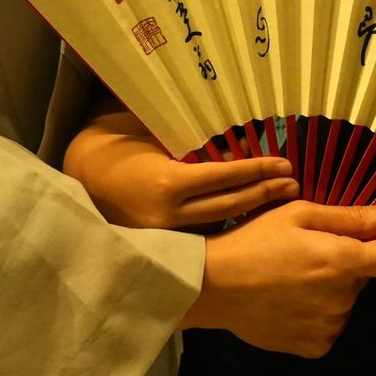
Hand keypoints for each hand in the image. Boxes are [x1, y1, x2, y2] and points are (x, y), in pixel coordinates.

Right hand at [63, 109, 297, 228]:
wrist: (82, 179)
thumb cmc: (117, 145)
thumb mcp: (151, 134)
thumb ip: (187, 139)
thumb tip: (231, 133)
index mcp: (167, 181)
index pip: (223, 177)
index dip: (255, 170)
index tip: (283, 163)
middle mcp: (169, 213)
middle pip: (229, 204)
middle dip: (264, 193)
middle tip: (293, 183)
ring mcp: (167, 232)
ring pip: (221, 223)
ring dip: (255, 210)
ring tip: (283, 199)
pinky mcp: (166, 242)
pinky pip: (205, 232)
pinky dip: (232, 223)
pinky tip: (255, 217)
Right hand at [185, 200, 375, 357]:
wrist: (211, 286)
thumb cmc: (254, 240)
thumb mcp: (299, 214)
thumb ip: (352, 217)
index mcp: (343, 262)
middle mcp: (343, 300)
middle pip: (366, 276)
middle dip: (349, 261)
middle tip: (309, 250)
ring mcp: (330, 328)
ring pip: (346, 300)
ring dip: (332, 287)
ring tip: (292, 276)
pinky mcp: (315, 348)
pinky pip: (330, 324)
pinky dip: (318, 312)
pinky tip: (289, 300)